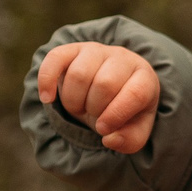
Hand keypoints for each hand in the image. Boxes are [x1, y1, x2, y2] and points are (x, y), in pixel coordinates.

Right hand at [38, 41, 160, 152]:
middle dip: (94, 109)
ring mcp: (96, 51)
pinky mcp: (71, 50)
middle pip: (104, 84)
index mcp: (144, 78)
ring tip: (80, 106)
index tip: (103, 129)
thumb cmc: (124, 112)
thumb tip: (110, 139)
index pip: (135, 94)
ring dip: (74, 101)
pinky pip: (54, 59)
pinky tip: (48, 99)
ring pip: (79, 74)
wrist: (109, 90)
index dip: (116, 115)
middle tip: (93, 115)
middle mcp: (122, 58)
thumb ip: (129, 140)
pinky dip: (47, 81)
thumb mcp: (134, 130)